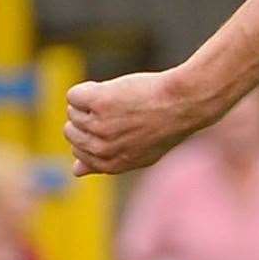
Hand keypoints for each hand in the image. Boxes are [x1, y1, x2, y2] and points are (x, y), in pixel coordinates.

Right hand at [63, 69, 215, 175]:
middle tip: (125, 111)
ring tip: (124, 101)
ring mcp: (97, 125)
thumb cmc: (167, 123)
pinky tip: (113, 90)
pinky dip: (89, 89)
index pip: (78, 153)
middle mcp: (101, 149)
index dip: (96, 134)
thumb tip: (75, 171)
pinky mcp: (97, 101)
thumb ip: (108, 163)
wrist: (187, 101)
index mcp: (110, 165)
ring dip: (94, 102)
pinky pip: (74, 95)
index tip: (119, 125)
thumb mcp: (141, 153)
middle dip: (91, 118)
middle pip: (71, 131)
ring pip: (73, 111)